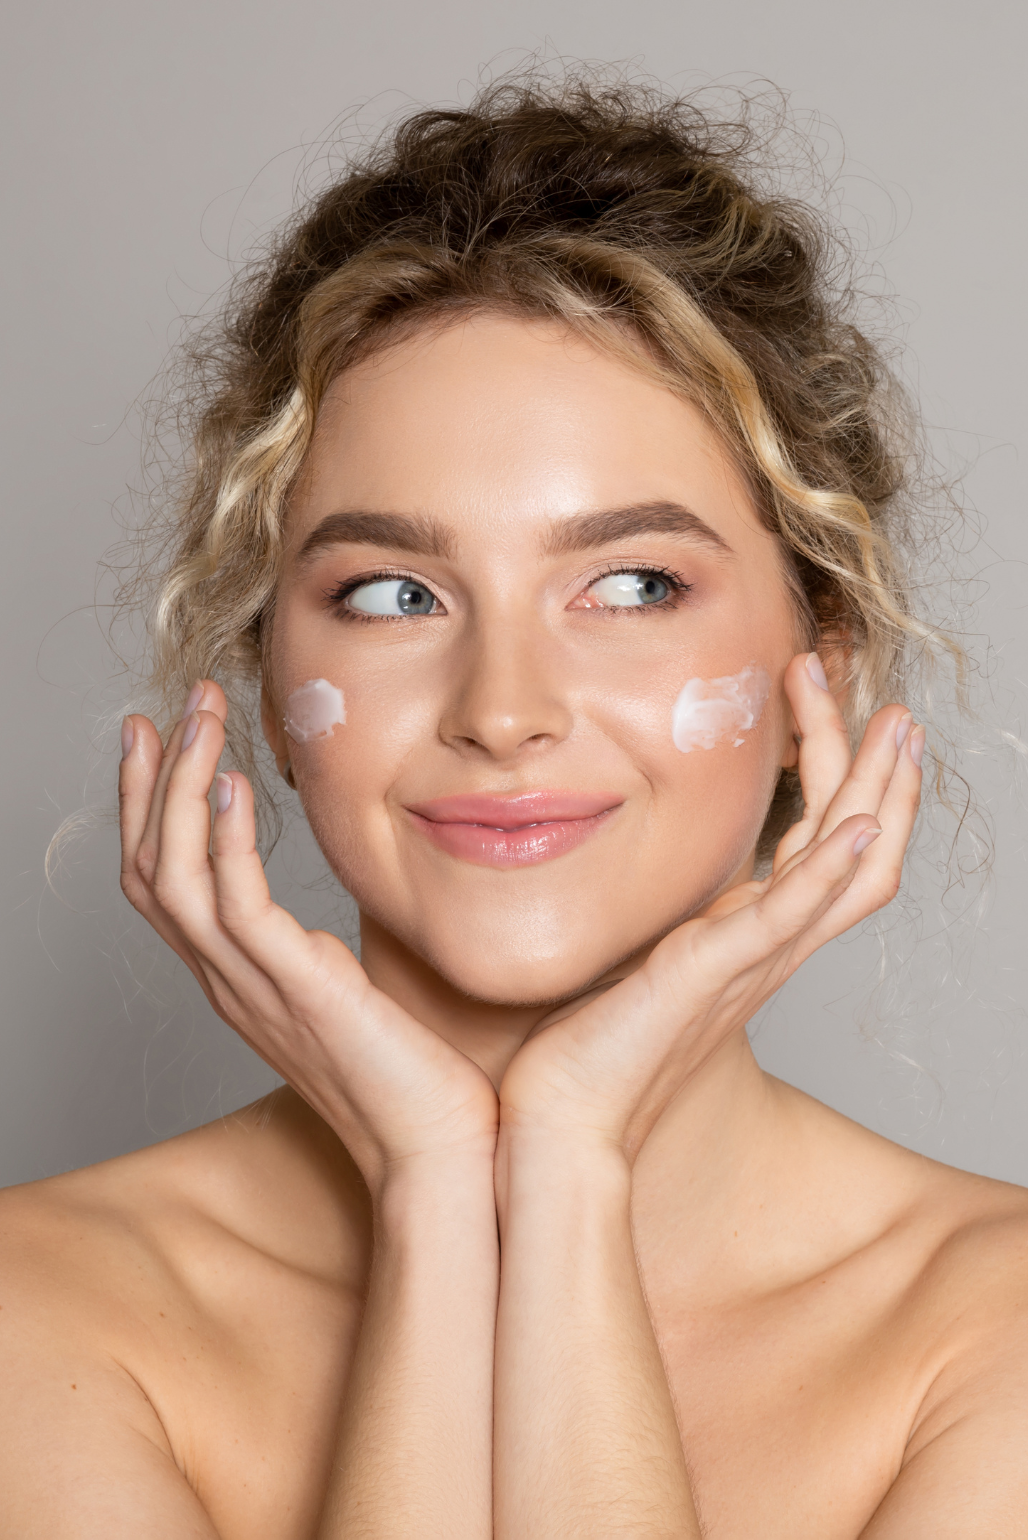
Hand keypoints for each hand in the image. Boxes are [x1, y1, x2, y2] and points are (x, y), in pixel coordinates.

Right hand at [118, 682, 497, 1193]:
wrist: (438, 1150)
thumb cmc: (410, 1077)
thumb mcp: (350, 997)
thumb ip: (325, 958)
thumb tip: (338, 924)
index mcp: (239, 982)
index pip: (165, 885)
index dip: (153, 812)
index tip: (163, 740)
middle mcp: (229, 984)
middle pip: (149, 873)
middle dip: (150, 784)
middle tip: (167, 710)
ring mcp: (253, 990)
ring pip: (175, 878)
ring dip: (179, 790)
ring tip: (199, 719)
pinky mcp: (296, 992)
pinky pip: (237, 907)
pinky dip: (226, 841)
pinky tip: (235, 785)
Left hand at [498, 653, 924, 1160]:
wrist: (562, 1115)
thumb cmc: (590, 1039)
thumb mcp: (645, 952)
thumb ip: (670, 912)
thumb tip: (661, 868)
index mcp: (752, 938)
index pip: (826, 850)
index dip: (848, 784)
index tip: (843, 717)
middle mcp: (768, 949)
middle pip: (860, 852)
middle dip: (879, 774)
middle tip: (895, 707)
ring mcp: (749, 963)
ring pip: (846, 872)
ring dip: (876, 796)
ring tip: (894, 731)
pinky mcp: (711, 975)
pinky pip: (789, 917)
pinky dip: (828, 869)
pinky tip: (857, 824)